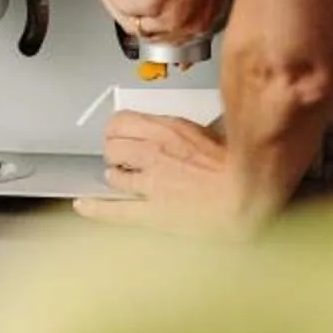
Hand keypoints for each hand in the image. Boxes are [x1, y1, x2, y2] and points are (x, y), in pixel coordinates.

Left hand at [75, 111, 242, 231]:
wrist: (249, 198)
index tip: (121, 134)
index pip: (121, 121)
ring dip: (115, 177)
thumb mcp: (214, 134)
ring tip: (121, 180)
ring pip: (112, 174)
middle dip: (113, 152)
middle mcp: (152, 152)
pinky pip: (114, 210)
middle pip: (111, 145)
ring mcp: (149, 183)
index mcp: (168, 130)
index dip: (117, 130)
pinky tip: (83, 205)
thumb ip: (190, 131)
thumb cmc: (239, 169)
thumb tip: (184, 131)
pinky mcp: (151, 212)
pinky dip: (95, 208)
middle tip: (120, 157)